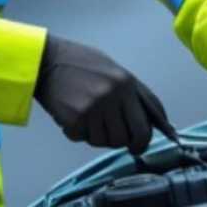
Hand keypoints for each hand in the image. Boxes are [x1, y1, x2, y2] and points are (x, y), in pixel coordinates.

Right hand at [33, 35, 169, 154]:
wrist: (46, 60)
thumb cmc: (81, 64)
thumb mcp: (115, 71)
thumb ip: (136, 95)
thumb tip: (160, 122)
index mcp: (127, 83)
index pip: (146, 124)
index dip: (144, 141)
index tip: (138, 146)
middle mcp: (113, 96)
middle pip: (129, 138)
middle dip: (126, 144)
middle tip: (115, 140)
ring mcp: (94, 107)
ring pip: (105, 141)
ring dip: (97, 136)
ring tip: (88, 118)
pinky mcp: (75, 118)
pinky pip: (83, 139)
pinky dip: (78, 133)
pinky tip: (73, 116)